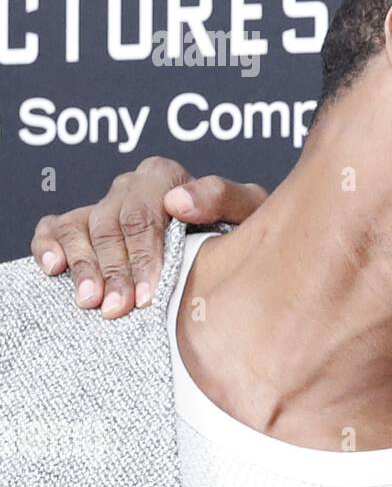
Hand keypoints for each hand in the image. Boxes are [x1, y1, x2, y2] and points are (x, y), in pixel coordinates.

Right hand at [30, 156, 268, 318]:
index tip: (148, 292)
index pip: (144, 215)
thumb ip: (222, 197)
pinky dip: (48, 245)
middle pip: (110, 227)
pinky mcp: (83, 224)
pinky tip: (53, 268)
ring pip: (79, 229)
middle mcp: (129, 187)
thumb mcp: (247, 208)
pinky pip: (54, 228)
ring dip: (83, 267)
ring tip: (90, 302)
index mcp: (164, 177)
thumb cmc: (240, 224)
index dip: (143, 256)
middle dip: (114, 271)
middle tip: (119, 309)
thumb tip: (178, 202)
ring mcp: (103, 206)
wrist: (233, 240)